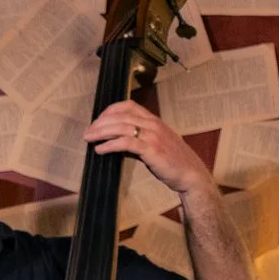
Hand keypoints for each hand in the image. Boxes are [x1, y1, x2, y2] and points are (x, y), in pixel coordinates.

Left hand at [86, 102, 214, 199]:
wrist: (190, 173)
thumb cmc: (174, 161)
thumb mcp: (157, 143)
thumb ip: (140, 138)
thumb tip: (117, 141)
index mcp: (154, 120)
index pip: (128, 105)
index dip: (110, 110)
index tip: (98, 120)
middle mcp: (153, 124)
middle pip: (121, 116)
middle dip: (101, 122)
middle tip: (88, 131)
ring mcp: (152, 136)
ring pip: (121, 127)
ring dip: (101, 132)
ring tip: (89, 138)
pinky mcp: (151, 149)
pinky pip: (125, 143)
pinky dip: (110, 145)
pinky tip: (100, 149)